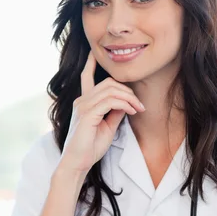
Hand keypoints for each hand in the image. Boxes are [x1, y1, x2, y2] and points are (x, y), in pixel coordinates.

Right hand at [57, 50, 144, 174]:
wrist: (78, 163)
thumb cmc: (90, 147)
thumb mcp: (107, 126)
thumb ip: (115, 112)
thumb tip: (126, 102)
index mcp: (84, 102)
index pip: (85, 76)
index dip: (91, 63)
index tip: (95, 52)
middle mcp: (81, 100)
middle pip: (109, 83)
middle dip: (128, 91)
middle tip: (139, 105)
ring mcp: (83, 106)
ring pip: (111, 90)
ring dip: (129, 98)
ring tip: (138, 109)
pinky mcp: (87, 114)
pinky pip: (111, 101)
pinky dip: (125, 104)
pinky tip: (131, 111)